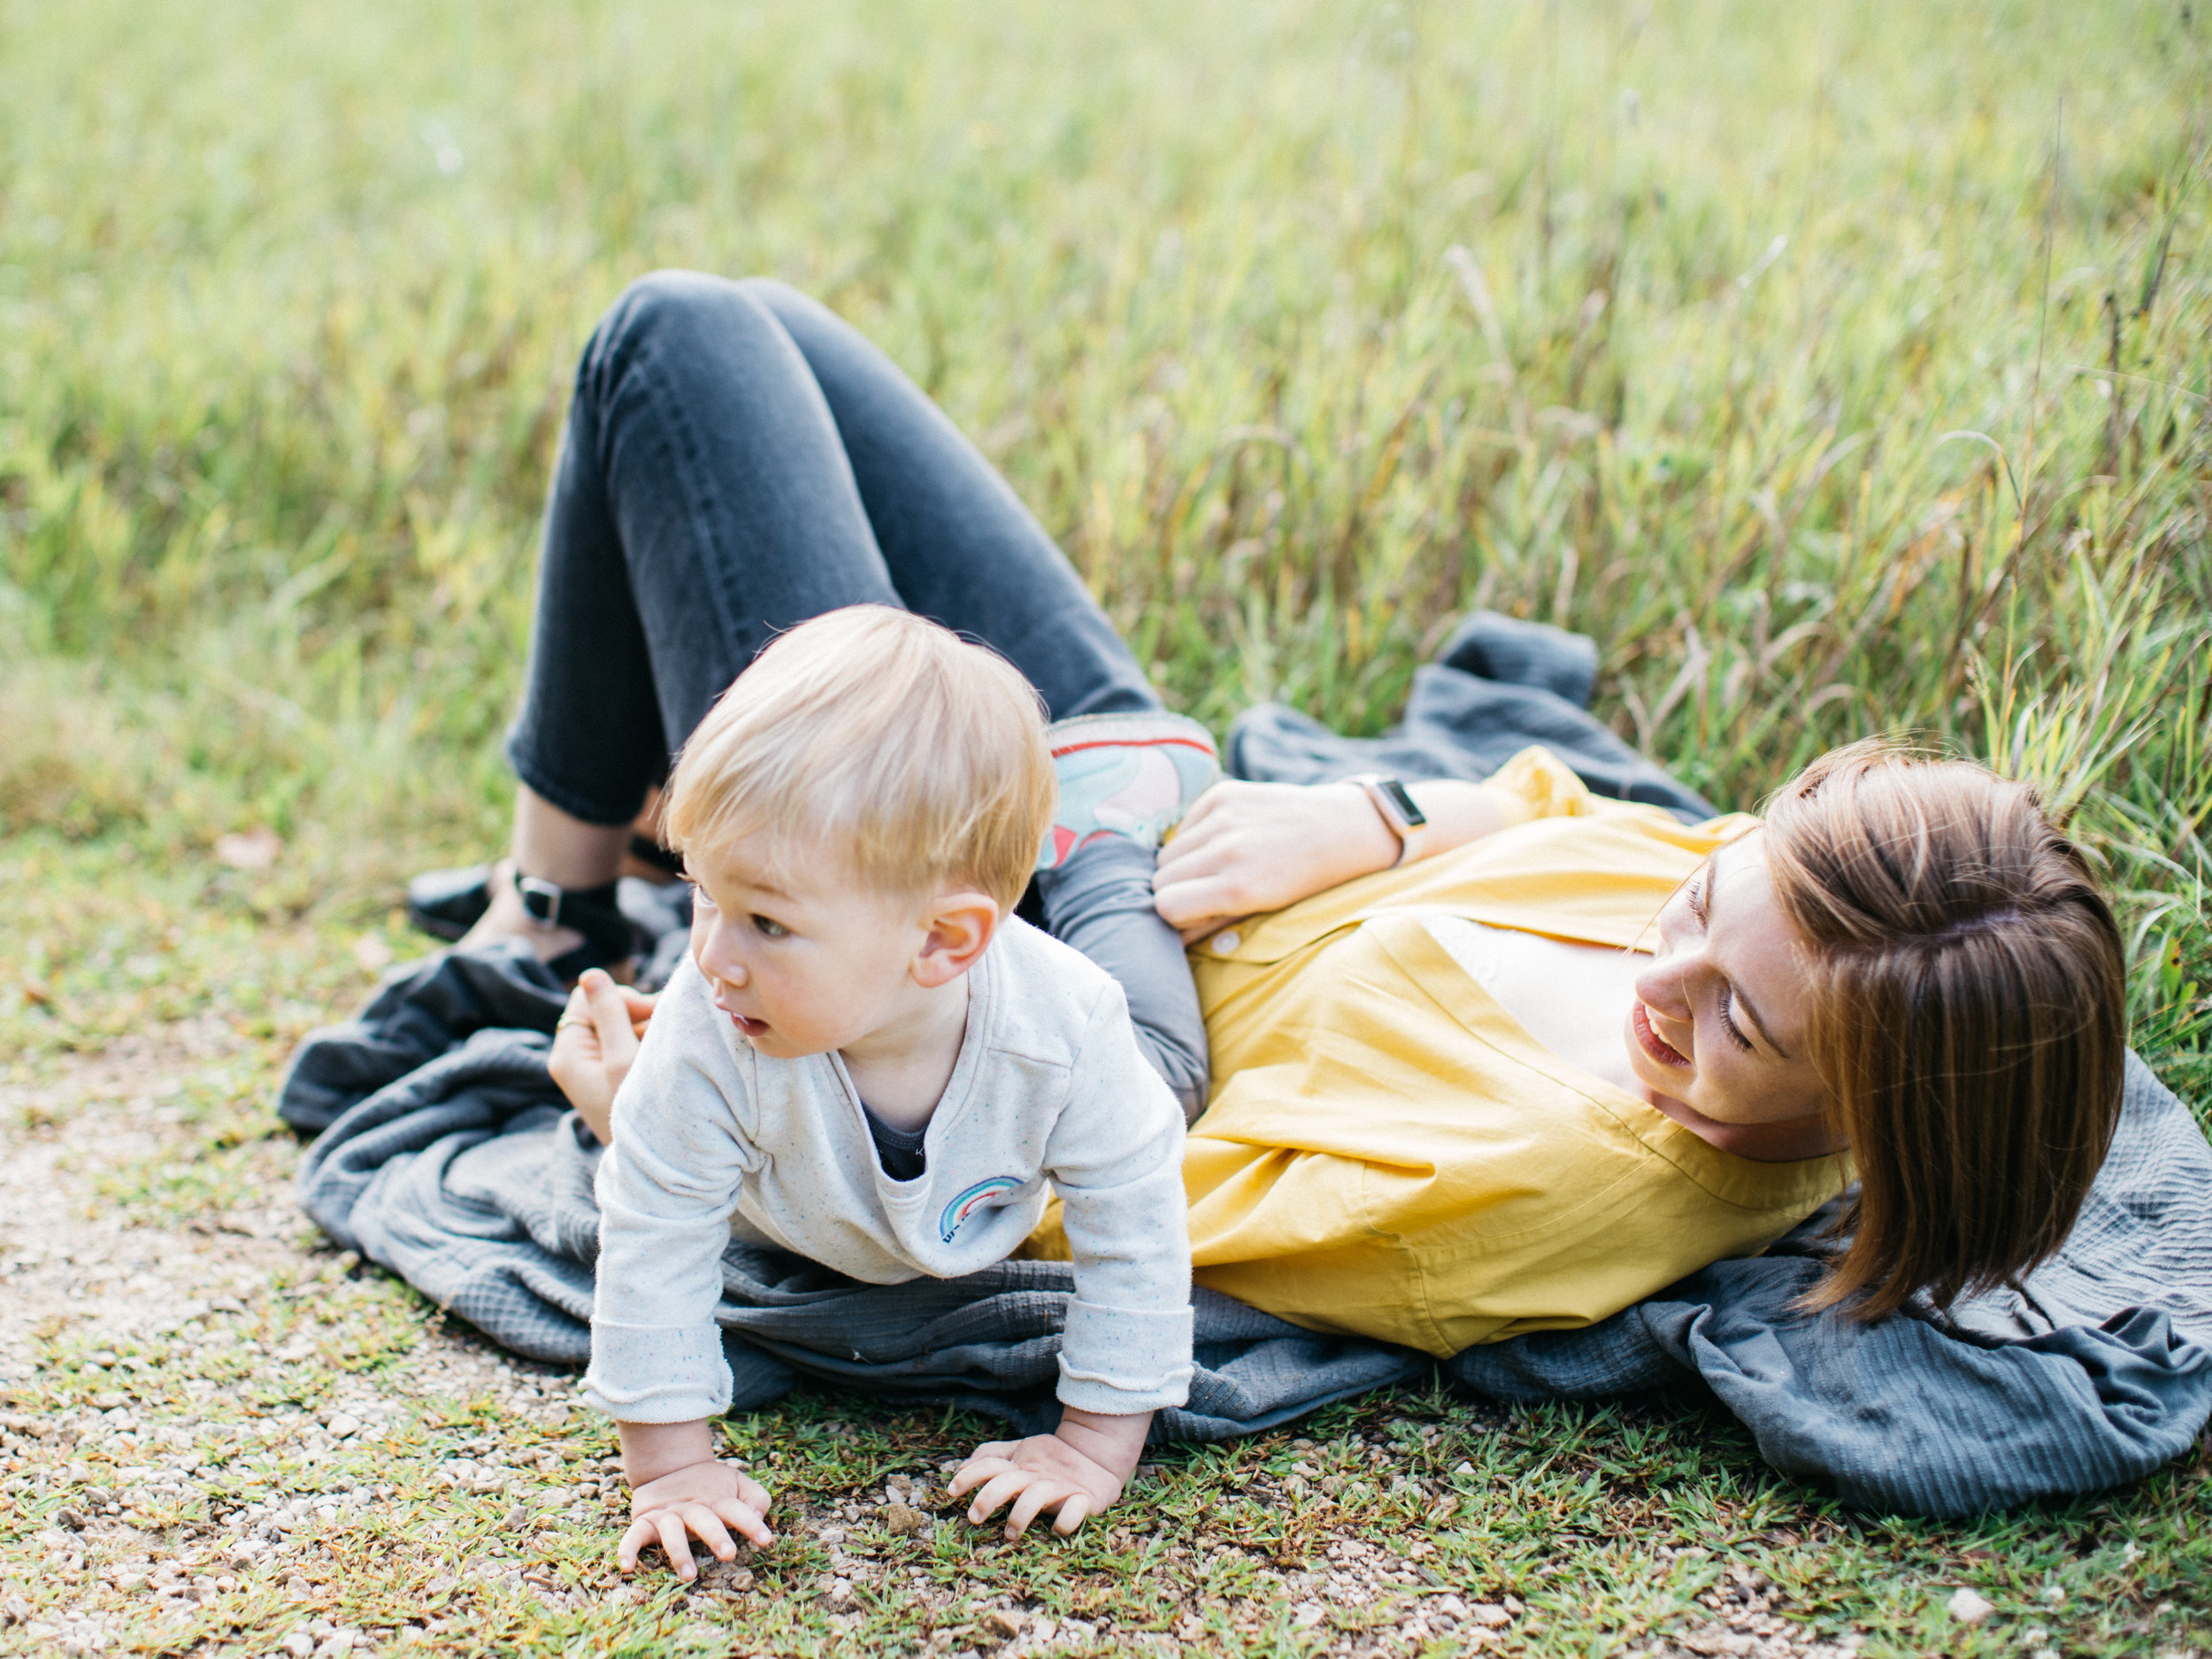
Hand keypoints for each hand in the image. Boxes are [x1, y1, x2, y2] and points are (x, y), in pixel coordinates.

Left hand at [549, 968, 656, 1142]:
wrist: (653, 1166)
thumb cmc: (637, 1113)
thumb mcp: (623, 1060)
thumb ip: (609, 1015)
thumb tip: (590, 973)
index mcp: (567, 1053)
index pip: (586, 997)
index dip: (619, 999)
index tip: (651, 1015)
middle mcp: (574, 1060)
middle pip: (603, 1011)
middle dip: (638, 1014)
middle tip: (670, 1028)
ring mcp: (592, 1071)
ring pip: (620, 1028)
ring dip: (647, 1030)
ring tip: (671, 1047)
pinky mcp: (610, 1080)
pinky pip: (627, 1046)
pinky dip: (648, 1045)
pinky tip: (667, 1058)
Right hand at [618, 1457, 774, 1579]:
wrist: (670, 1465)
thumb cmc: (711, 1486)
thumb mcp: (736, 1485)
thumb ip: (755, 1498)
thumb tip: (758, 1516)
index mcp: (717, 1500)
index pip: (736, 1509)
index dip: (751, 1523)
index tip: (766, 1540)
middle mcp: (692, 1507)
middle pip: (704, 1519)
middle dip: (716, 1536)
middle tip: (729, 1553)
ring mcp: (667, 1515)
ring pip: (671, 1532)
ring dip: (679, 1552)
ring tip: (689, 1575)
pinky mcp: (645, 1521)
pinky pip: (633, 1535)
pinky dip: (627, 1549)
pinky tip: (626, 1567)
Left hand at [947, 1407, 1149, 1538]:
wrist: (1099, 1454)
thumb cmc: (1051, 1460)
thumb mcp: (1020, 1452)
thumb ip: (992, 1456)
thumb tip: (962, 1466)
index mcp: (1020, 1464)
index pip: (990, 1464)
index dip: (969, 1475)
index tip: (952, 1490)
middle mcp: (1037, 1476)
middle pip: (1008, 1482)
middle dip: (988, 1497)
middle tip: (974, 1517)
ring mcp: (1060, 1487)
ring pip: (1036, 1497)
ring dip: (1020, 1515)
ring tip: (1010, 1534)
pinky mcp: (1084, 1499)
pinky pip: (1075, 1511)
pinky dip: (1065, 1521)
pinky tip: (1056, 1530)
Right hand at [1151, 781, 1399, 942]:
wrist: (1343, 829)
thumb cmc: (1306, 881)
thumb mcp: (1265, 912)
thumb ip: (1215, 923)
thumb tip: (1172, 934)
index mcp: (1240, 888)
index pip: (1167, 905)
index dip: (1176, 913)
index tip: (1192, 913)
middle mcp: (1227, 850)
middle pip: (1161, 878)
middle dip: (1176, 889)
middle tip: (1202, 891)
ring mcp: (1224, 818)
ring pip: (1168, 852)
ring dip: (1183, 864)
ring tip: (1215, 867)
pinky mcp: (1224, 794)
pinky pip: (1185, 825)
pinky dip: (1196, 837)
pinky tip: (1225, 840)